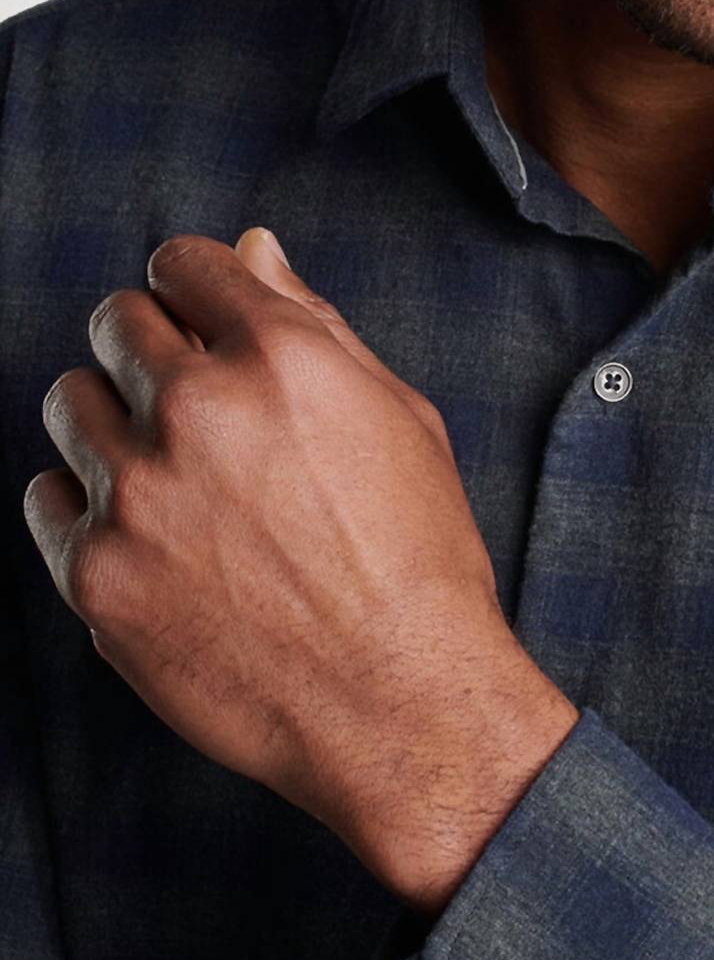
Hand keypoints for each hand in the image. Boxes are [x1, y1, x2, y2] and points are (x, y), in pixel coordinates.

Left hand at [22, 229, 575, 905]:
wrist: (404, 709)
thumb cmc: (421, 568)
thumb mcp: (401, 424)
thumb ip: (318, 327)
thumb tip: (255, 250)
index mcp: (280, 358)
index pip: (185, 264)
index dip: (197, 295)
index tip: (204, 329)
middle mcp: (196, 410)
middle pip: (117, 323)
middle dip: (152, 353)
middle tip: (198, 418)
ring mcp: (136, 495)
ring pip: (70, 402)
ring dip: (113, 425)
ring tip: (174, 484)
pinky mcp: (97, 576)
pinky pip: (46, 499)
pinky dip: (86, 509)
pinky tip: (147, 539)